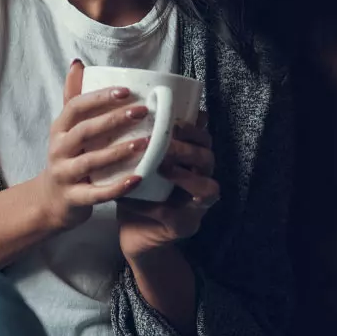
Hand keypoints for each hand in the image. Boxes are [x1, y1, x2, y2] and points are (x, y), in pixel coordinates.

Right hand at [35, 59, 149, 231]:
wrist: (49, 200)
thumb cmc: (66, 157)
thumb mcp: (65, 127)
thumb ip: (73, 96)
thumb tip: (77, 63)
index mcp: (59, 128)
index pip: (76, 107)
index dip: (100, 97)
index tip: (126, 90)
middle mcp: (58, 149)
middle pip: (85, 131)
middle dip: (113, 120)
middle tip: (142, 112)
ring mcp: (65, 175)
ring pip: (91, 161)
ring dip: (118, 151)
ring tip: (145, 142)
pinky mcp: (74, 199)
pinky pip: (97, 194)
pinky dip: (117, 187)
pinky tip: (138, 178)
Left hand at [116, 112, 219, 261]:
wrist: (133, 233)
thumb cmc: (138, 189)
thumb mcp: (140, 160)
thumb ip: (143, 138)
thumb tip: (127, 102)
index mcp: (193, 161)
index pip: (204, 138)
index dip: (192, 128)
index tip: (172, 121)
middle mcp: (201, 180)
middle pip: (209, 159)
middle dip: (188, 149)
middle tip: (165, 143)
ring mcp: (197, 207)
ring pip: (208, 189)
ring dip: (185, 176)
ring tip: (161, 167)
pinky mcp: (184, 228)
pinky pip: (175, 216)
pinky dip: (154, 205)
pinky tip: (132, 196)